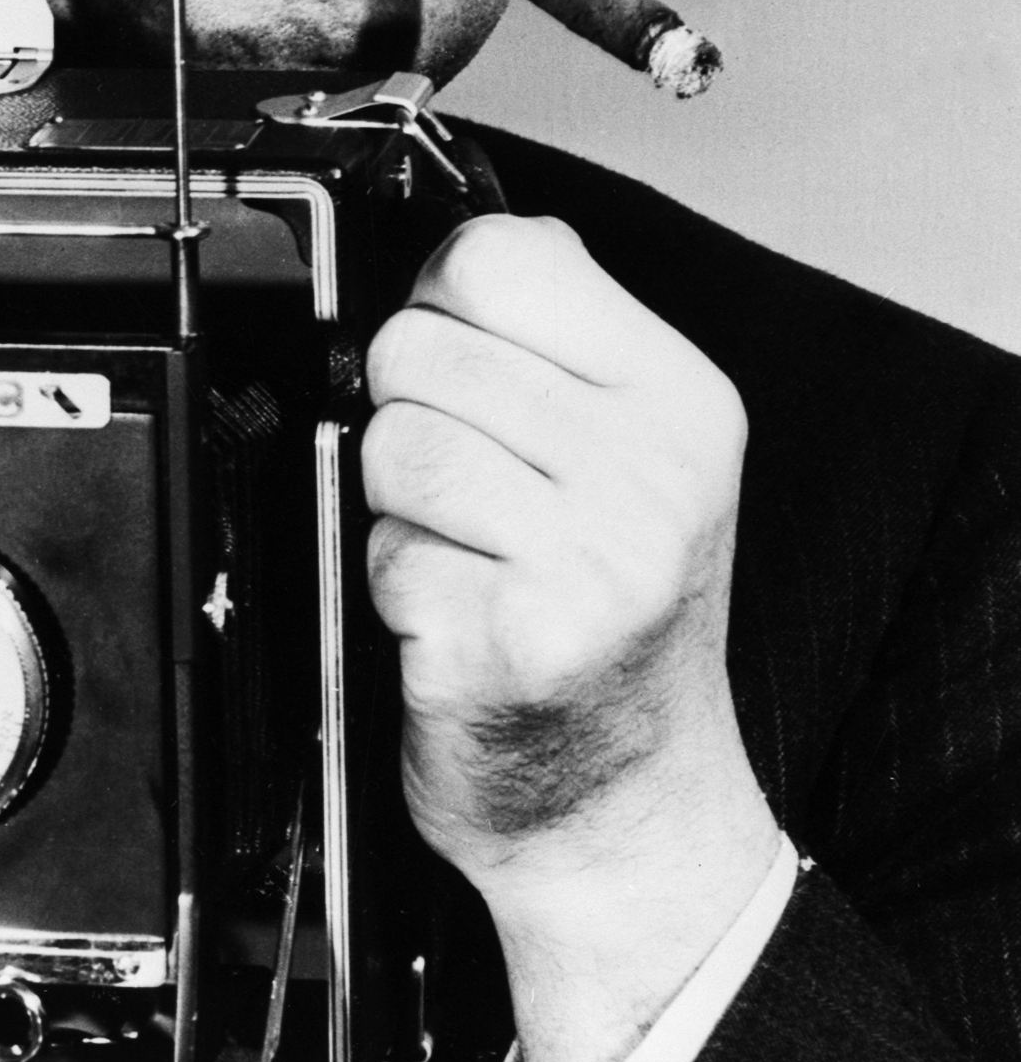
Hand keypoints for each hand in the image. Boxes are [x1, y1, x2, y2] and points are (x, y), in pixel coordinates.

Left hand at [363, 213, 777, 1061]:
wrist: (631, 811)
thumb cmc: (611, 625)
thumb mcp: (635, 458)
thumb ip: (559, 344)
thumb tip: (461, 249)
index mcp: (680, 400)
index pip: (497, 257)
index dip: (442, 306)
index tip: (468, 371)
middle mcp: (648, 472)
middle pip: (416, 347)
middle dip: (412, 417)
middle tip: (474, 497)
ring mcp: (585, 558)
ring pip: (388, 445)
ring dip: (399, 511)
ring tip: (469, 560)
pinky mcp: (508, 637)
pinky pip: (381, 553)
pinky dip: (395, 590)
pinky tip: (457, 624)